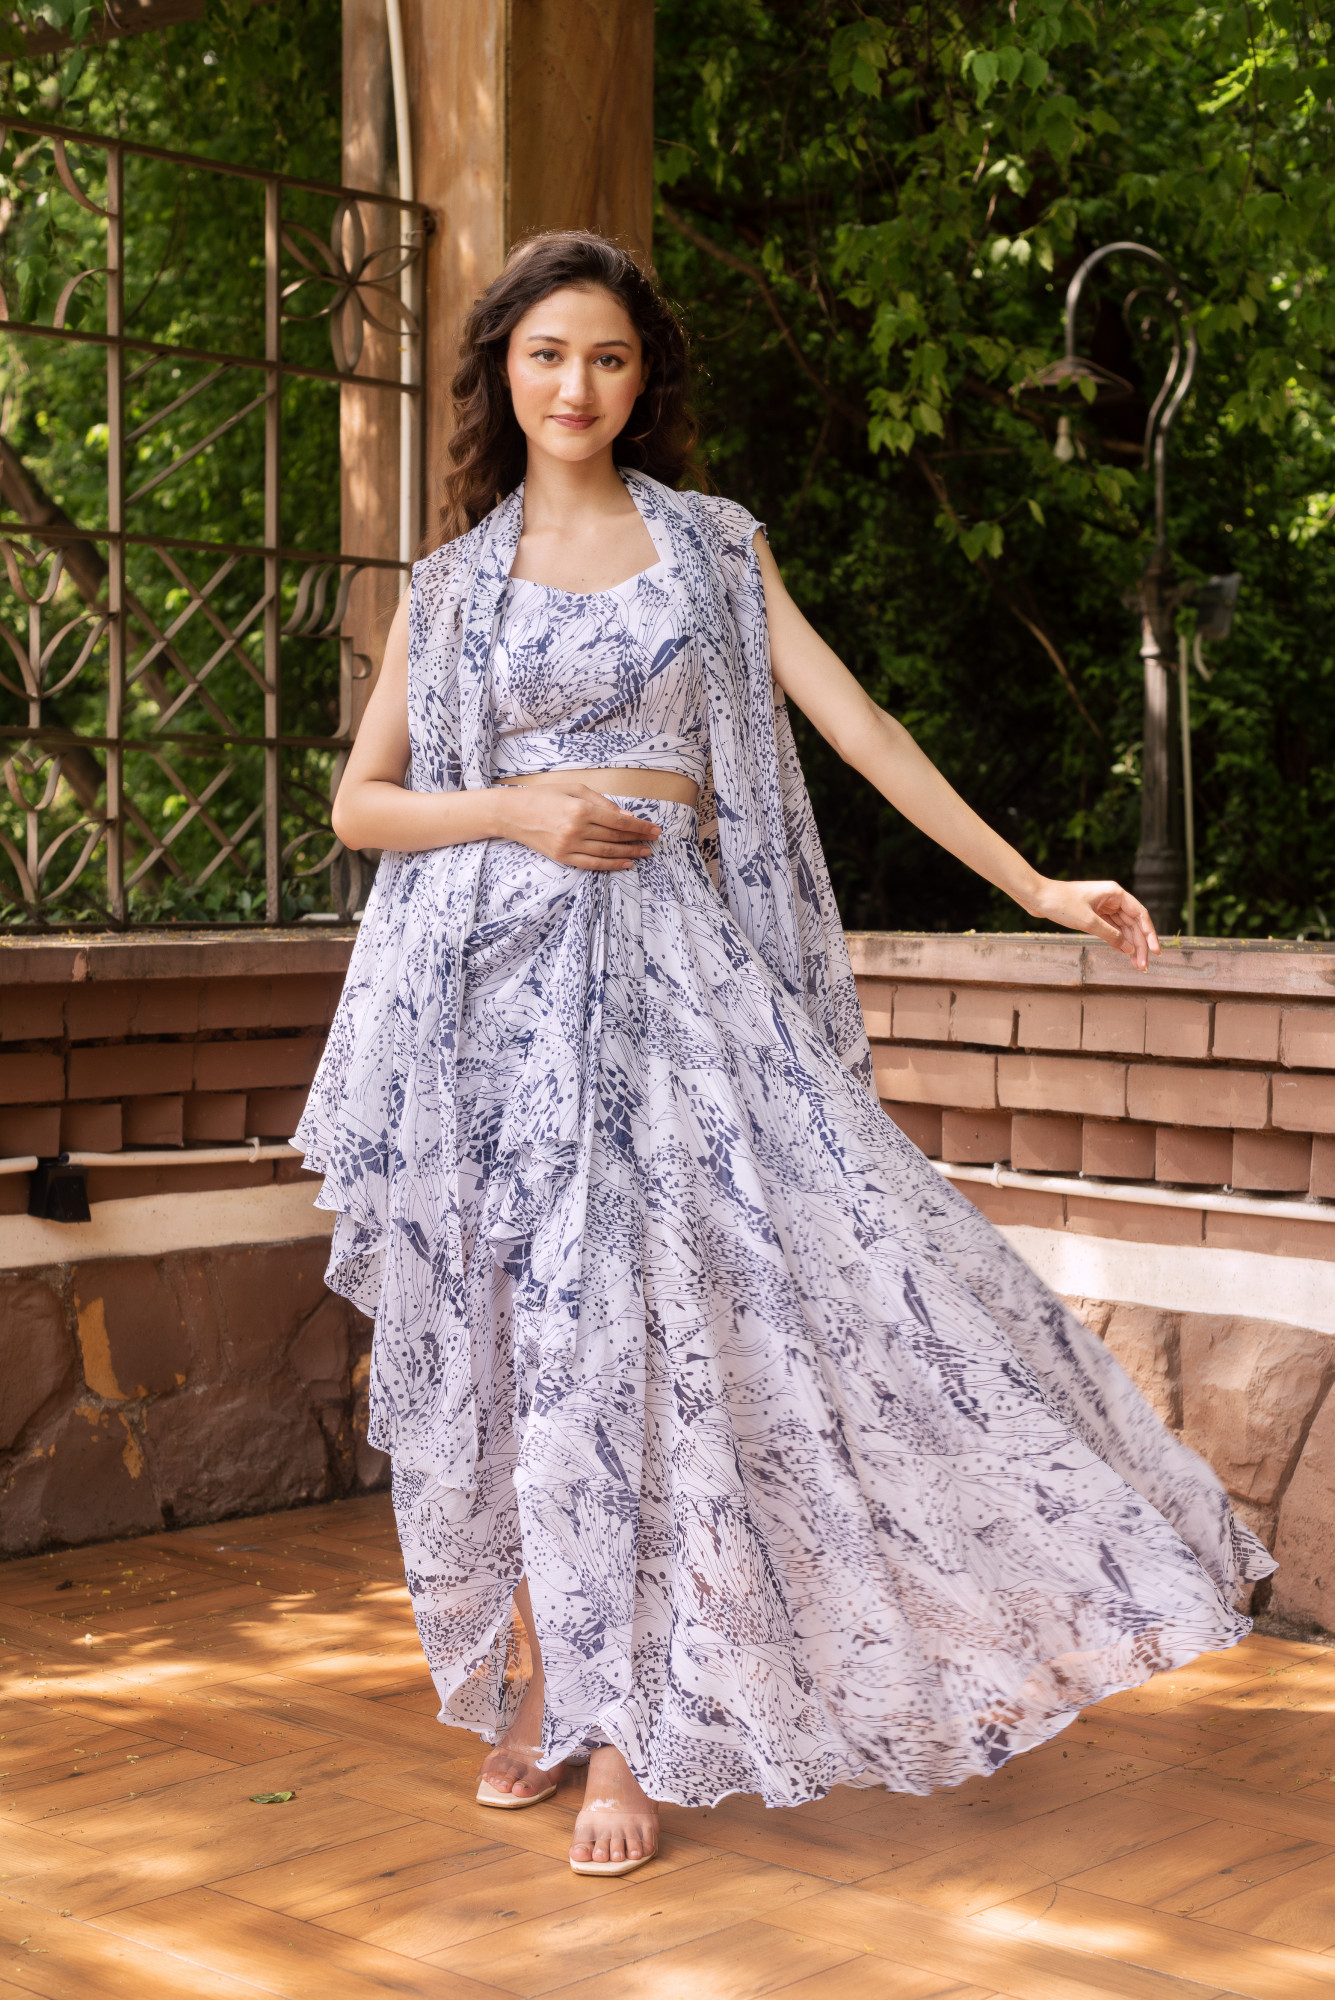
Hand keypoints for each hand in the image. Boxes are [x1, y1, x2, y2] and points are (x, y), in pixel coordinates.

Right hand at [491, 780, 659, 870]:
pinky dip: (611, 865)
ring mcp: (569, 846)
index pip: (618, 821)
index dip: (639, 826)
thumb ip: (601, 802)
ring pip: (607, 853)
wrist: (512, 813)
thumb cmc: (543, 796)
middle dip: (638, 839)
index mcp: (580, 809)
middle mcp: (576, 829)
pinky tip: (626, 863)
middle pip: (615, 837)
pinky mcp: (563, 857)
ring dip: (629, 853)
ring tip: (645, 853)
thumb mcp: (573, 788)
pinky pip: (592, 864)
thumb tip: (626, 816)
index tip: (655, 829)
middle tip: (654, 840)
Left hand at [1027, 878, 1160, 970]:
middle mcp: (1112, 898)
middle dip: (1139, 945)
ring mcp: (1103, 906)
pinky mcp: (1093, 914)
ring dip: (1130, 946)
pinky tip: (1124, 954)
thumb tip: (1129, 949)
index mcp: (1115, 893)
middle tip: (1143, 966)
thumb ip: (1110, 935)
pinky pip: (1112, 929)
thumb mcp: (1088, 922)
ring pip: (1123, 928)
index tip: (1155, 952)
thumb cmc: (1060, 903)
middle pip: (1133, 924)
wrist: (1037, 897)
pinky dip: (1117, 941)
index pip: (1140, 915)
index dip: (1150, 934)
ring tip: (1136, 965)